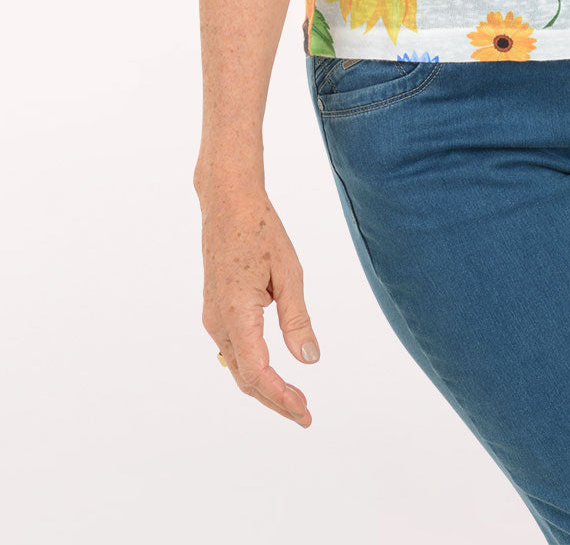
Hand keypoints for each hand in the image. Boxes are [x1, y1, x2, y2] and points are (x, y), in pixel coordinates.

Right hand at [196, 182, 319, 426]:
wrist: (227, 203)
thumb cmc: (260, 231)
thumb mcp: (289, 272)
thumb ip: (297, 319)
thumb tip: (308, 359)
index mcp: (236, 313)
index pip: (257, 373)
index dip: (280, 397)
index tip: (304, 412)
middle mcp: (218, 322)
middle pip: (245, 378)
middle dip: (275, 400)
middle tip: (305, 415)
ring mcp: (213, 318)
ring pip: (237, 367)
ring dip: (264, 387)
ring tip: (294, 399)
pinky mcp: (216, 311)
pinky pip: (234, 351)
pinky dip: (253, 368)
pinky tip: (272, 373)